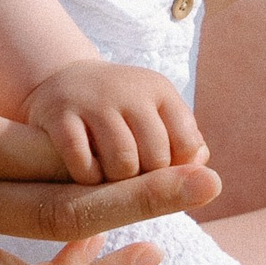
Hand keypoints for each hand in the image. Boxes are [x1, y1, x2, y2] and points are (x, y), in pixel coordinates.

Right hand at [21, 59, 208, 184]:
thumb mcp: (156, 115)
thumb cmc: (120, 112)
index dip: (176, 170)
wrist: (64, 81)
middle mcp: (130, 90)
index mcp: (160, 91)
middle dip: (146, 179)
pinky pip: (83, 164)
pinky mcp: (59, 115)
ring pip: (123, 164)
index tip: (158, 172)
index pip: (188, 145)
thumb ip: (185, 144)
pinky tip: (86, 173)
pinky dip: (88, 178)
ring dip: (117, 183)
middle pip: (157, 158)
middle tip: (130, 177)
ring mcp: (93, 101)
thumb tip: (206, 177)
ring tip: (110, 177)